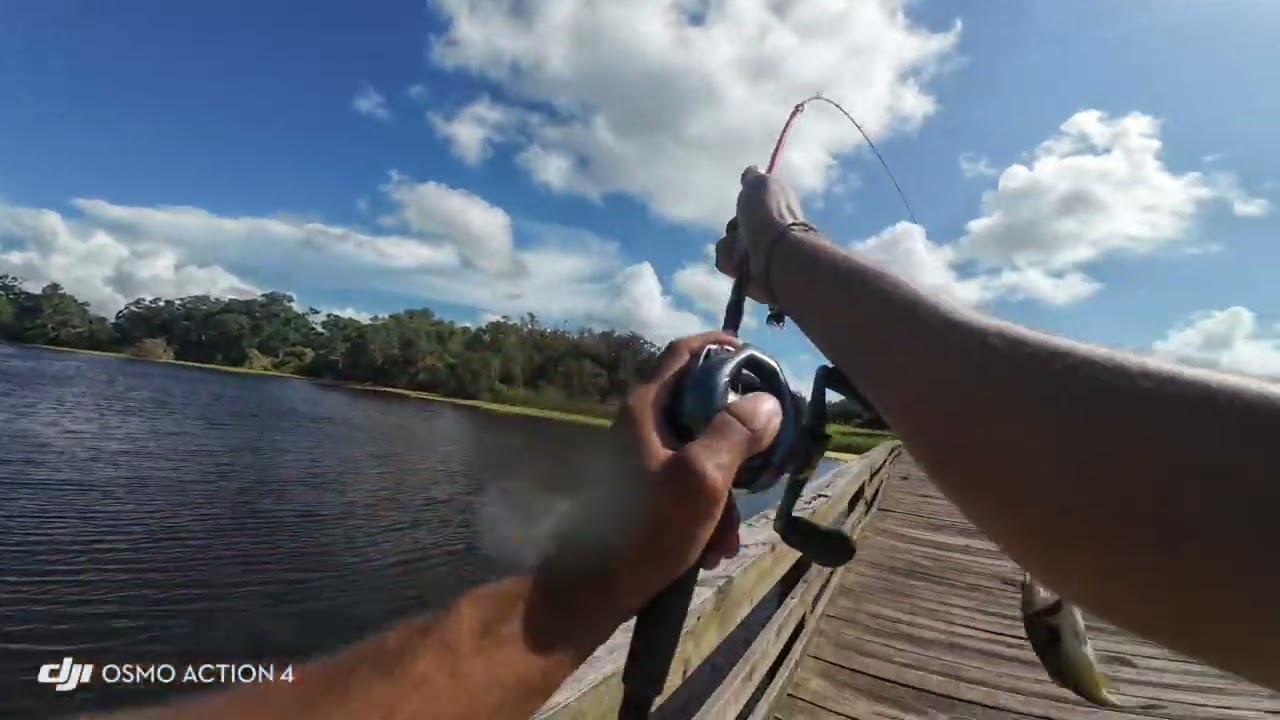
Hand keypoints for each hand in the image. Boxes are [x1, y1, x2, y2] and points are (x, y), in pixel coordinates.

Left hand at [610, 331, 782, 610]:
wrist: (596, 587)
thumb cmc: (646, 526)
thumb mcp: (702, 477)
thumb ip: (735, 433)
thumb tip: (766, 401)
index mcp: (647, 408)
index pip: (684, 354)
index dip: (719, 345)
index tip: (754, 354)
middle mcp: (640, 426)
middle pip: (701, 409)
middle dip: (737, 443)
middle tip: (764, 463)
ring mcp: (640, 459)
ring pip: (700, 456)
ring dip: (724, 493)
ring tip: (727, 536)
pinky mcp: (643, 491)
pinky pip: (687, 488)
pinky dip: (705, 513)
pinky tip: (711, 550)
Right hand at [715, 166, 808, 304]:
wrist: (775, 256)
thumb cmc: (769, 215)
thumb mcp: (761, 184)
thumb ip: (754, 177)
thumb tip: (752, 169)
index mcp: (775, 211)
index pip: (752, 203)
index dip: (746, 201)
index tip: (747, 201)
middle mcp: (767, 233)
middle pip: (735, 224)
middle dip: (734, 224)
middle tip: (744, 225)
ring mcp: (756, 254)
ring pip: (727, 244)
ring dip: (731, 245)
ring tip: (744, 249)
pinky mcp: (746, 274)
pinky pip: (725, 262)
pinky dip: (730, 260)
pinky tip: (741, 263)